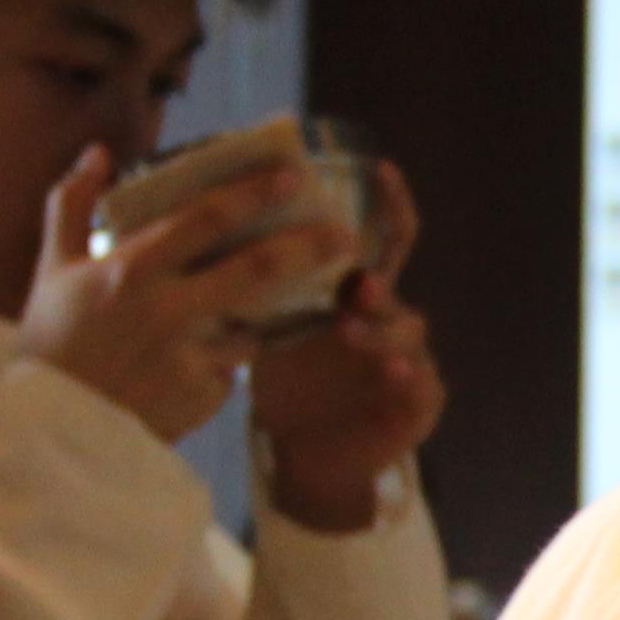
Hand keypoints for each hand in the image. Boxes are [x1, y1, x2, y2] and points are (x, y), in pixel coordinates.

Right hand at [16, 147, 357, 447]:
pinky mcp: (203, 396)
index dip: (254, 194)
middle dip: (309, 247)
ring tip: (305, 300)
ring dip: (277, 314)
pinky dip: (231, 359)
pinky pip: (233, 370)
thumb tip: (98, 152)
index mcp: (132, 270)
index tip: (293, 177)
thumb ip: (72, 204)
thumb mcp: (52, 270)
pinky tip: (227, 358)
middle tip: (346, 235)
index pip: (206, 218)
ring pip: (255, 325)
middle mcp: (168, 310)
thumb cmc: (49, 345)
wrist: (50, 433)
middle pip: (257, 269)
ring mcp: (189, 355)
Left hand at [249, 152, 448, 529]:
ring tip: (351, 326)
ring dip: (383, 325)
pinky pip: (421, 383)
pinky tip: (392, 369)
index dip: (387, 202)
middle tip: (355, 279)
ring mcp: (407, 355)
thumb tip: (198, 219)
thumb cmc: (288, 378)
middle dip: (379, 272)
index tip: (381, 169)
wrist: (309, 450)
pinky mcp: (416, 402)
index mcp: (354, 287)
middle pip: (399, 280)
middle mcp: (387, 314)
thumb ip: (252, 277)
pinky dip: (408, 373)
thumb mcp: (266, 322)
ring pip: (410, 329)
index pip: (378, 236)